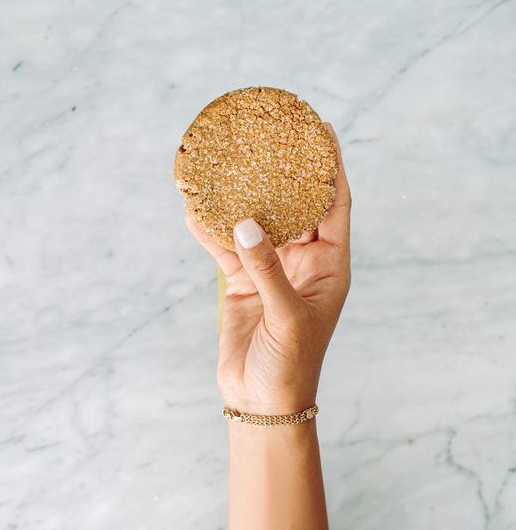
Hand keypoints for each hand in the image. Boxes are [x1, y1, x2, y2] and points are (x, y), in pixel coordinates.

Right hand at [184, 124, 350, 415]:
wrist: (262, 400)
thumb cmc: (291, 364)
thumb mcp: (288, 317)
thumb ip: (268, 270)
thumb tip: (246, 222)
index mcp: (330, 264)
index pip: (334, 204)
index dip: (331, 166)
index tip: (322, 129)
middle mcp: (302, 260)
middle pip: (294, 204)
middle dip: (283, 171)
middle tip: (269, 135)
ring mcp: (270, 268)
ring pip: (255, 221)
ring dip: (241, 196)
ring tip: (225, 163)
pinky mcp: (241, 281)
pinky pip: (224, 247)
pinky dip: (209, 230)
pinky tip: (193, 209)